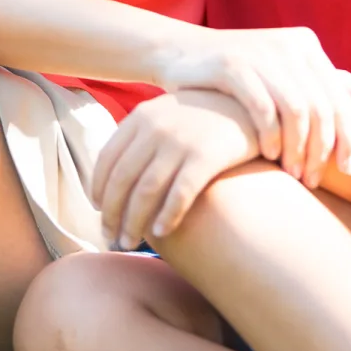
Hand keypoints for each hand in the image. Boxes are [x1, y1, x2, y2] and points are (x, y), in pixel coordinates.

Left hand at [92, 91, 259, 250]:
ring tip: (130, 243)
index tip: (99, 211)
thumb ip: (143, 135)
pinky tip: (162, 232)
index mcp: (142, 115)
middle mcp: (156, 126)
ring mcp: (181, 140)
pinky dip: (167, 216)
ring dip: (134, 222)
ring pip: (146, 191)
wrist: (250, 106)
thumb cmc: (205, 118)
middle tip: (110, 237)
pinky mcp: (206, 156)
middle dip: (113, 214)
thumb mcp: (168, 113)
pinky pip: (180, 194)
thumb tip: (116, 172)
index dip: (99, 189)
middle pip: (122, 179)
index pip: (107, 158)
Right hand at [154, 27, 350, 184]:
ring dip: (298, 148)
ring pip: (296, 109)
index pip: (341, 96)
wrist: (182, 55)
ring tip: (293, 173)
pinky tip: (269, 156)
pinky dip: (270, 136)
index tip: (349, 170)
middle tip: (315, 179)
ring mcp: (261, 52)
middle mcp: (289, 45)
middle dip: (323, 149)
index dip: (349, 136)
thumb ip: (328, 85)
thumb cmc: (241, 75)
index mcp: (307, 45)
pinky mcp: (232, 64)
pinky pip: (263, 107)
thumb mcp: (286, 75)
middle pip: (322, 106)